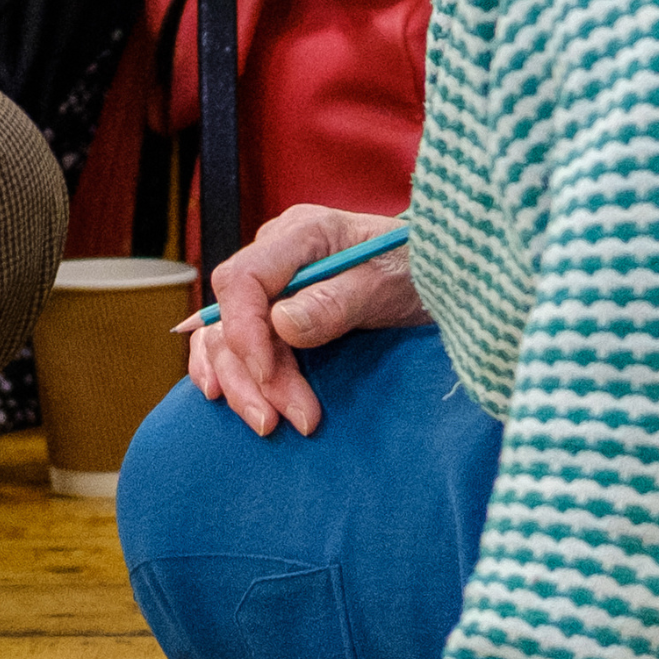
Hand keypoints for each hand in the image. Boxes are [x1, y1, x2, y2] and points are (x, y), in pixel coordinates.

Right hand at [183, 202, 426, 438]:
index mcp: (301, 234)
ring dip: (240, 381)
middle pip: (231, 314)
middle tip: (280, 420)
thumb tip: (281, 324)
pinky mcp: (274, 305)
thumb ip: (337, 301)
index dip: (246, 333)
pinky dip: (225, 367)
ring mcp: (272, 279)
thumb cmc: (417, 270)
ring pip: (225, 331)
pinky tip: (221, 393)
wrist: (437, 273)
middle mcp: (276, 253)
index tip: (269, 378)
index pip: (243, 279)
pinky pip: (232, 336)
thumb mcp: (389, 284)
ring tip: (268, 424)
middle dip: (250, 373)